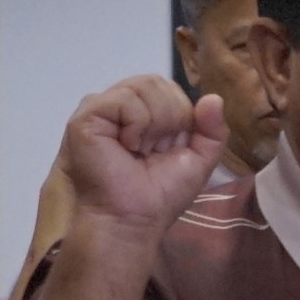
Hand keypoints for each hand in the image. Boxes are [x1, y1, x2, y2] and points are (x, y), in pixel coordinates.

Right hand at [58, 78, 226, 243]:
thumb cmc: (160, 194)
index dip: (181, 114)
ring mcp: (99, 109)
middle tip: (156, 149)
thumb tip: (214, 97)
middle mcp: (118, 106)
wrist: (134, 218)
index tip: (170, 147)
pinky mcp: (85, 117)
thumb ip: (212, 129)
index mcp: (140, 112)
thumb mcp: (199, 159)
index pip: (168, 87)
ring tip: (140, 149)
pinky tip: (127, 146)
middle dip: (172, 117)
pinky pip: (125, 100)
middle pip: (157, 81)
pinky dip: (138, 124)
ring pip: (144, 86)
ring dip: (156, 122)